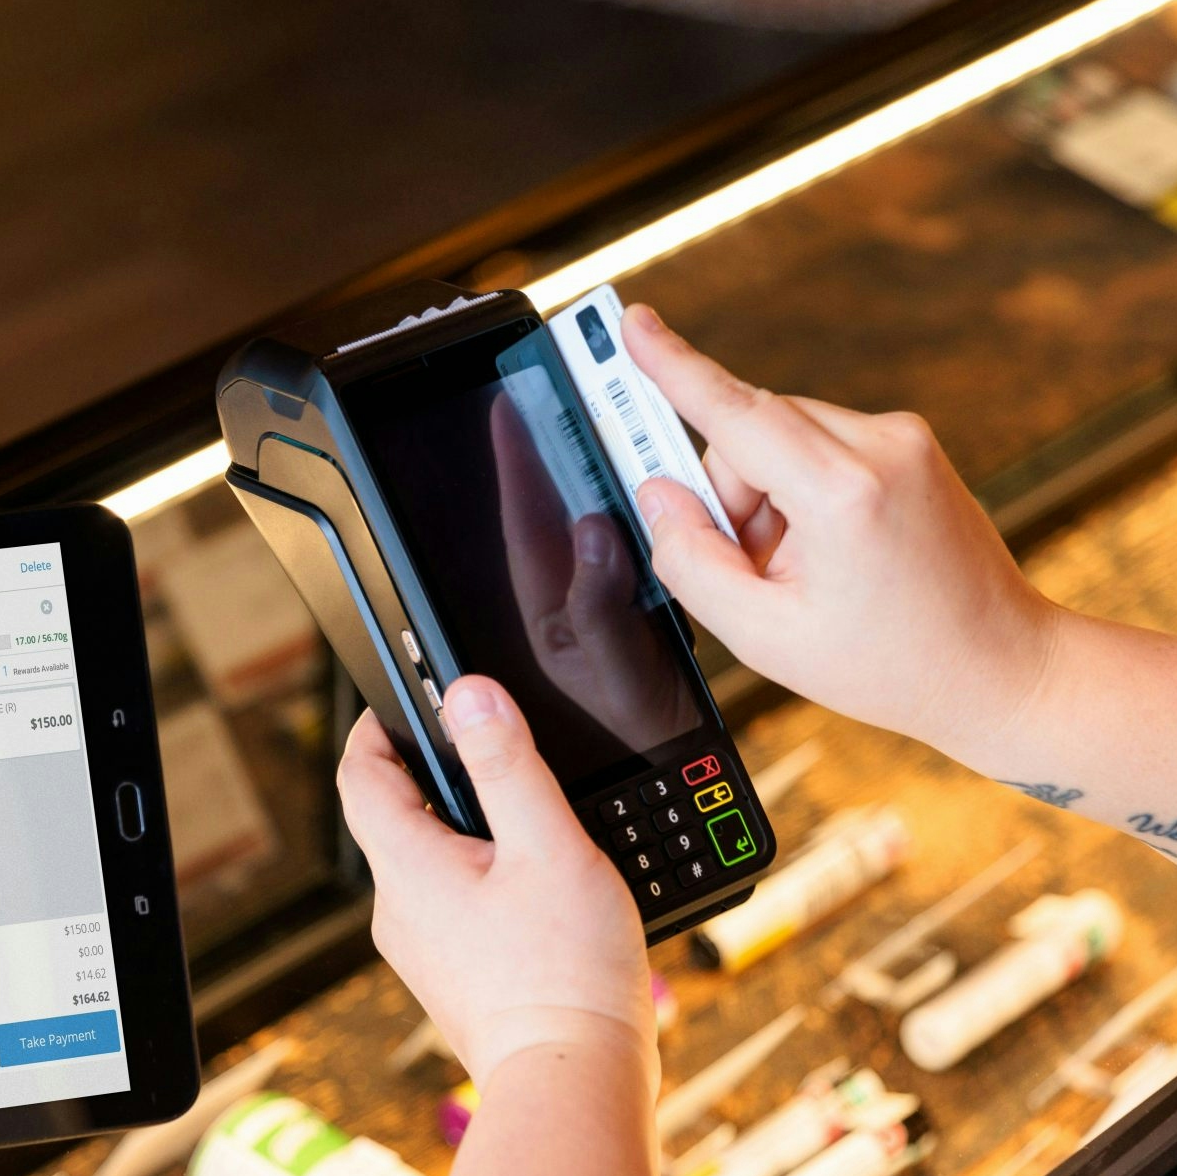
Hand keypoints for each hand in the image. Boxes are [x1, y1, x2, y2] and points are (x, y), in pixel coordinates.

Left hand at [337, 678, 654, 1087]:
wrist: (573, 1081)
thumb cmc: (565, 973)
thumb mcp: (547, 846)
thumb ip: (507, 765)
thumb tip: (468, 696)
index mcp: (406, 867)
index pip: (359, 774)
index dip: (377, 726)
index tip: (408, 698)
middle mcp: (398, 910)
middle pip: (394, 816)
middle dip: (435, 775)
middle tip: (490, 750)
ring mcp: (422, 949)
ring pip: (428, 862)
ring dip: (466, 831)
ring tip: (528, 824)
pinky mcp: (452, 977)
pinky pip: (453, 905)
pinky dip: (484, 878)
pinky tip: (537, 888)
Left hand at [490, 396, 687, 747]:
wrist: (672, 781)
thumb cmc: (632, 733)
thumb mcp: (613, 672)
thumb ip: (598, 603)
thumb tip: (594, 526)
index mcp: (542, 617)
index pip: (521, 526)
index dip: (514, 465)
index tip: (504, 409)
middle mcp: (566, 604)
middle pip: (556, 516)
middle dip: (557, 458)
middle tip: (561, 394)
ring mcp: (601, 603)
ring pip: (597, 528)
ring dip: (602, 481)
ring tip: (605, 425)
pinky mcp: (639, 607)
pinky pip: (635, 547)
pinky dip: (645, 514)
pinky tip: (655, 488)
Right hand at [620, 305, 1061, 765]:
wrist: (1000, 667)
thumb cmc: (890, 664)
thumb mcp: (765, 637)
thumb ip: (692, 562)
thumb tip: (660, 496)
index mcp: (844, 492)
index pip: (736, 413)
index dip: (673, 368)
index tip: (635, 322)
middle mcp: (882, 445)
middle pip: (751, 428)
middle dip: (732, 492)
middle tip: (756, 568)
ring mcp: (905, 438)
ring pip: (782, 435)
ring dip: (769, 493)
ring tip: (806, 568)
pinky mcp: (912, 443)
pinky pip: (821, 444)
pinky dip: (805, 490)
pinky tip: (834, 550)